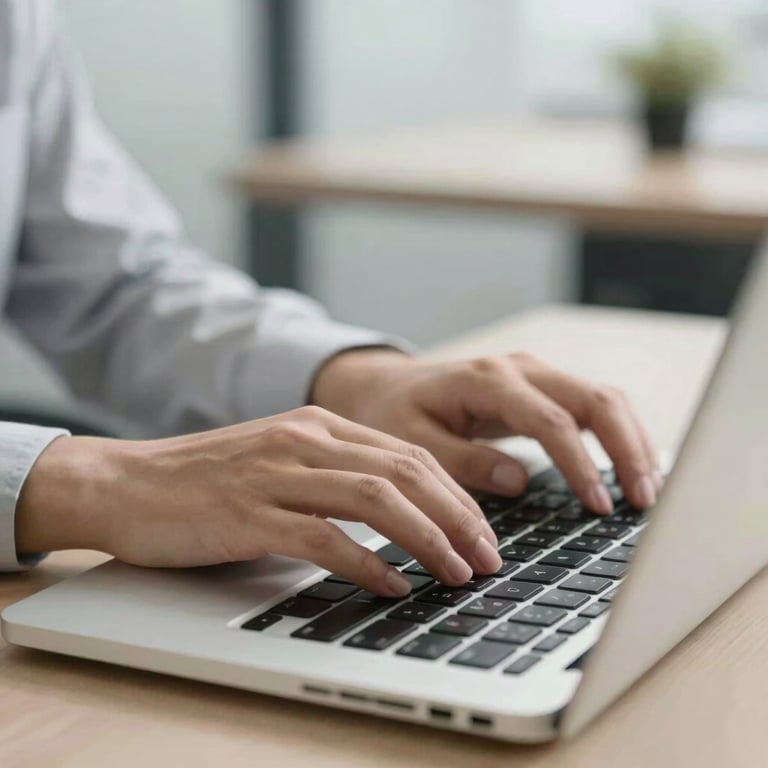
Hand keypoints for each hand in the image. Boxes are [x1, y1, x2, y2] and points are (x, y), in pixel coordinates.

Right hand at [16, 406, 501, 594]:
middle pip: (405, 472)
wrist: (126, 483)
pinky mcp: (247, 512)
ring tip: (457, 573)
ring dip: (427, 539)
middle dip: (458, 517)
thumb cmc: (206, 481)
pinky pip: (323, 537)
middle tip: (488, 557)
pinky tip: (392, 586)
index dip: (456, 495)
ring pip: (375, 499)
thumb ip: (334, 477)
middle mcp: (304, 440)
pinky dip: (367, 564)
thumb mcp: (281, 461)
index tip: (484, 532)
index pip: (409, 454)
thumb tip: (399, 515)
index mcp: (319, 426)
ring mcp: (276, 473)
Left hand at [312, 350, 660, 512]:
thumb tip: (519, 481)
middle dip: (626, 449)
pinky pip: (592, 405)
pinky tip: (630, 469)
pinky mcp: (540, 387)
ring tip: (648, 490)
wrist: (386, 387)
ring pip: (602, 398)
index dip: (580, 464)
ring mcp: (534, 374)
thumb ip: (463, 460)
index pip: (549, 421)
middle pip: (593, 399)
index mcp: (486, 381)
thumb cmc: (393, 414)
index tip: (599, 506)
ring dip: (631, 441)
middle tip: (644, 500)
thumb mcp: (411, 441)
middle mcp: (518, 369)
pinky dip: (617, 435)